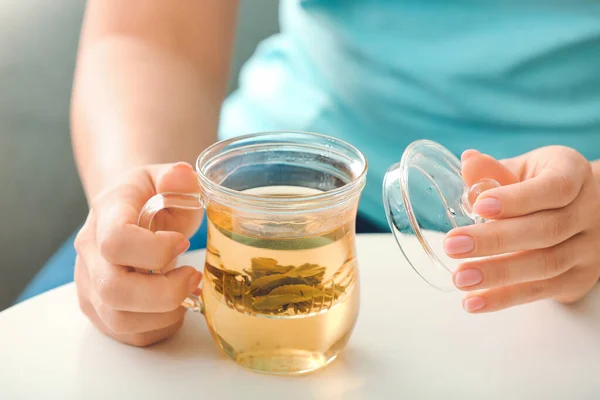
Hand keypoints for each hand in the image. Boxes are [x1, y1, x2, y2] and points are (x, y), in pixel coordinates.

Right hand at [74, 162, 202, 345]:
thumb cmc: (151, 197)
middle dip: (165, 292)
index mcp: (106, 214)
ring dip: (165, 314)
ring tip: (188, 292)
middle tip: (193, 277)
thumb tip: (182, 177)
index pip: (116, 241)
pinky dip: (161, 327)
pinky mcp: (100, 310)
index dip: (155, 250)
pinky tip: (176, 307)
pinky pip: (129, 335)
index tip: (182, 242)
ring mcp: (90, 285)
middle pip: (114, 290)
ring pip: (120, 320)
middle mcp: (89, 253)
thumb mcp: (164, 178)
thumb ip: (176, 177)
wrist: (128, 213)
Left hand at [444, 147, 599, 312]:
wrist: (584, 208)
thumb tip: (468, 162)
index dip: (517, 199)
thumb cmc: (540, 184)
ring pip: (546, 265)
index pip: (554, 188)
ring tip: (460, 278)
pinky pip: (542, 291)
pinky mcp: (580, 279)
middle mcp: (589, 211)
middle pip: (547, 230)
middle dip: (495, 241)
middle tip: (452, 246)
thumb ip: (494, 171)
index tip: (479, 206)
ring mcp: (589, 249)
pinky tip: (474, 301)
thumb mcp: (522, 168)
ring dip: (498, 274)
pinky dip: (505, 298)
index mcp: (574, 174)